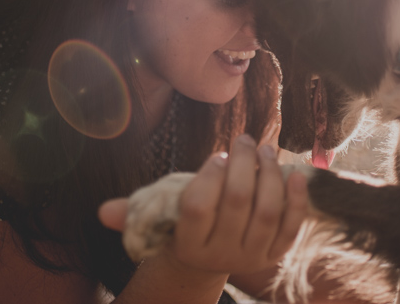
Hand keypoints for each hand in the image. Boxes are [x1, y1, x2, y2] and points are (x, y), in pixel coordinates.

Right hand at [100, 134, 308, 277]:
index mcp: (189, 245)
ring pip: (266, 212)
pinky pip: (291, 226)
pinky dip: (296, 199)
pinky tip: (294, 172)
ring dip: (269, 175)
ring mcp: (251, 256)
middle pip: (237, 204)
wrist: (208, 260)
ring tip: (264, 148)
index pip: (198, 209)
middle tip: (244, 139)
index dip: (208, 178)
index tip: (215, 154)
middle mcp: (222, 255)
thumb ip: (136, 211)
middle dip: (243, 165)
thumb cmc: (183, 225)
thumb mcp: (160, 218)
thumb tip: (104, 211)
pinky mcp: (275, 254)